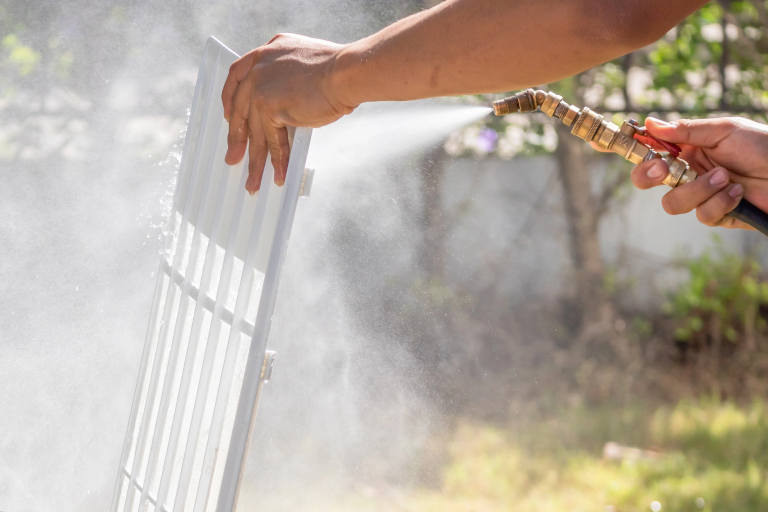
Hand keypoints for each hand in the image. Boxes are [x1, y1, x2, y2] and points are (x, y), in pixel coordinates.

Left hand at [222, 33, 356, 193]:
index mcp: (267, 53)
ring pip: (254, 131)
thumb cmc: (339, 71)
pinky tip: (279, 174)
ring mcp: (260, 87)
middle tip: (234, 157)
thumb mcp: (304, 67)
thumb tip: (286, 109)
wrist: (346, 73)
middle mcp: (259, 68)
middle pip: (240, 109)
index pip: (238, 75)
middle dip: (237, 138)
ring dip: (255, 160)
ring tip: (254, 181)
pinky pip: (272, 141)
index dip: (230, 100)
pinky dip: (277, 161)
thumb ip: (288, 80)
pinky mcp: (269, 107)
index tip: (228, 117)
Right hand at [631, 117, 767, 229]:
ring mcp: (700, 196)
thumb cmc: (762, 145)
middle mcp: (688, 173)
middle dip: (648, 177)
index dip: (635, 154)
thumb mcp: (724, 131)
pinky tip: (739, 192)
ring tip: (725, 177)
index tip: (617, 150)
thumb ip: (686, 130)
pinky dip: (721, 202)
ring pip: (673, 203)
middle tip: (662, 170)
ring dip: (698, 190)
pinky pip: (703, 215)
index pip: (650, 152)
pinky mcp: (716, 215)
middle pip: (647, 182)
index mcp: (686, 149)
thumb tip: (650, 124)